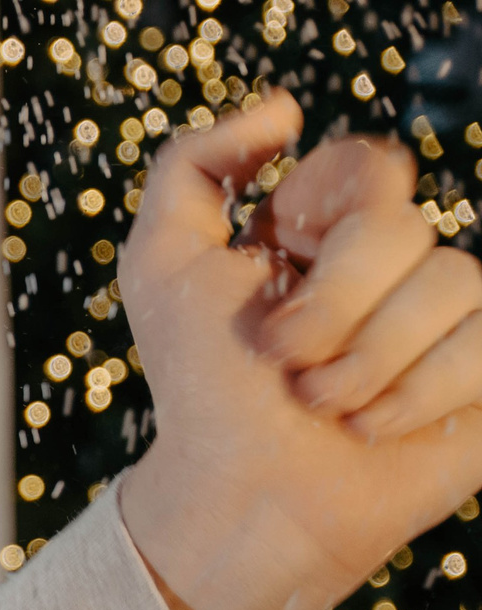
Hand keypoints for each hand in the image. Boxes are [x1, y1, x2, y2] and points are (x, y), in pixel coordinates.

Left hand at [117, 91, 481, 609]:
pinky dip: (415, 394)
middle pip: (398, 228)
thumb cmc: (200, 393)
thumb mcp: (161, 268)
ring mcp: (444, 318)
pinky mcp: (481, 371)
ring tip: (319, 406)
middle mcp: (389, 268)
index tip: (271, 270)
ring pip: (450, 282)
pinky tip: (370, 428)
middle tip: (281, 362)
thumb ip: (192, 169)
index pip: (366, 167)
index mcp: (325, 232)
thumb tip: (283, 110)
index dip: (319, 220)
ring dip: (363, 361)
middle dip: (326, 306)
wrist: (239, 499)